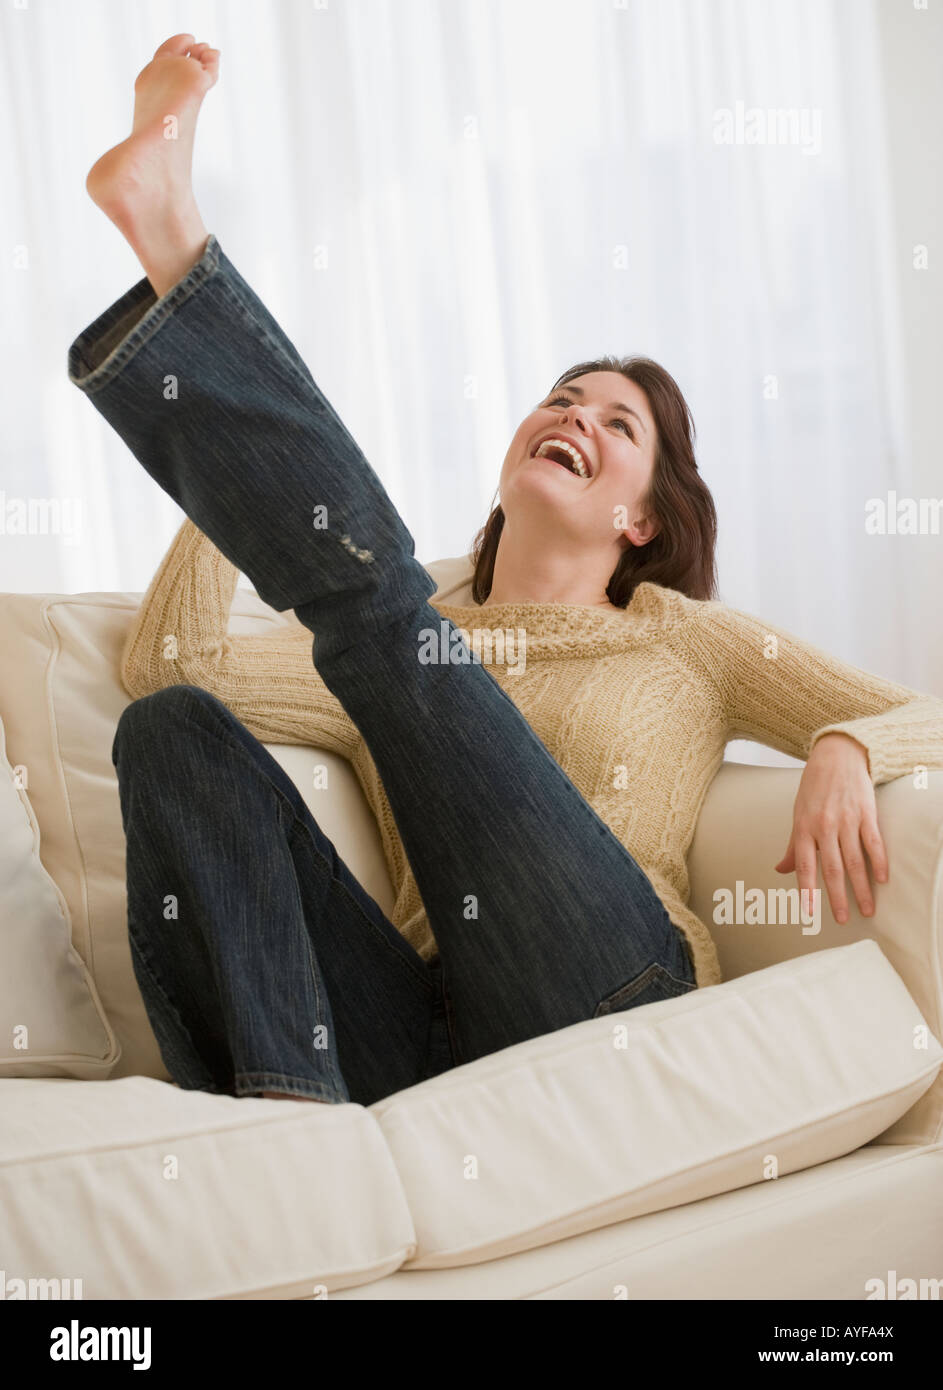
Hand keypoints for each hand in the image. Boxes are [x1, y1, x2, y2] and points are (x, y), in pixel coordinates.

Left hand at [775, 733, 888, 922]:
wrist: (836, 757)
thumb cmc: (814, 788)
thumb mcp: (797, 815)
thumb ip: (793, 846)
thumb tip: (780, 870)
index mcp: (804, 828)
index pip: (805, 866)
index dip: (806, 890)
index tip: (809, 912)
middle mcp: (824, 826)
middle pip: (832, 869)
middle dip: (837, 897)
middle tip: (841, 919)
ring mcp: (846, 820)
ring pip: (855, 861)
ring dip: (862, 888)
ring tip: (867, 909)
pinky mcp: (866, 813)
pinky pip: (873, 842)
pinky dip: (879, 861)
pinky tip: (883, 879)